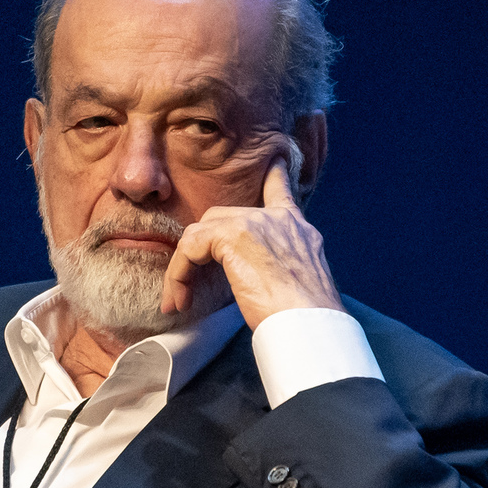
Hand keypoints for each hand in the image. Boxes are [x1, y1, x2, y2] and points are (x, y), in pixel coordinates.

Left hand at [159, 158, 343, 328]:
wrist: (309, 324)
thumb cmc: (305, 317)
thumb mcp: (297, 282)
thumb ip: (278, 266)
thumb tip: (256, 279)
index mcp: (297, 228)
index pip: (281, 191)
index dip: (274, 177)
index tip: (274, 163)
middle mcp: (278, 218)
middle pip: (221, 218)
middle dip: (200, 250)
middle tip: (189, 287)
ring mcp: (255, 223)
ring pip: (201, 233)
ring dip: (184, 268)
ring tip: (181, 300)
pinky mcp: (232, 236)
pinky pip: (190, 249)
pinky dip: (178, 274)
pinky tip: (181, 299)